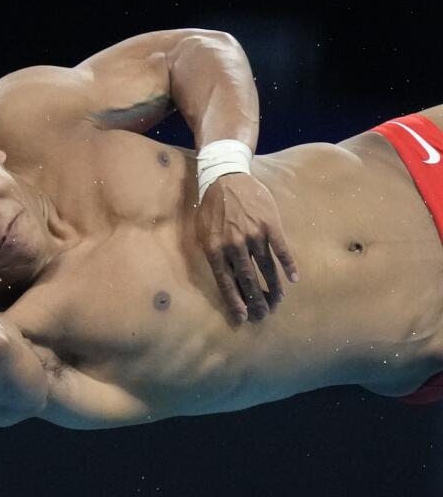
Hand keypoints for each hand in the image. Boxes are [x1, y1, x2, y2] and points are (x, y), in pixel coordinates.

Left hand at [196, 172, 298, 321]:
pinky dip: (288, 265)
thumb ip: (213, 255)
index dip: (234, 301)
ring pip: (266, 268)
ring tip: (278, 301)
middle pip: (247, 279)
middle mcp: (234, 245)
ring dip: (273, 287)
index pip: (226, 281)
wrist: (226, 179)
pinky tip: (294, 279)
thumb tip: (224, 278)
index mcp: (215, 249)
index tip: (243, 317)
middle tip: (263, 314)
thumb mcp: (203, 233)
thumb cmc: (212, 210)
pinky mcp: (270, 225)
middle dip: (256, 300)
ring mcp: (254, 235)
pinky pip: (281, 250)